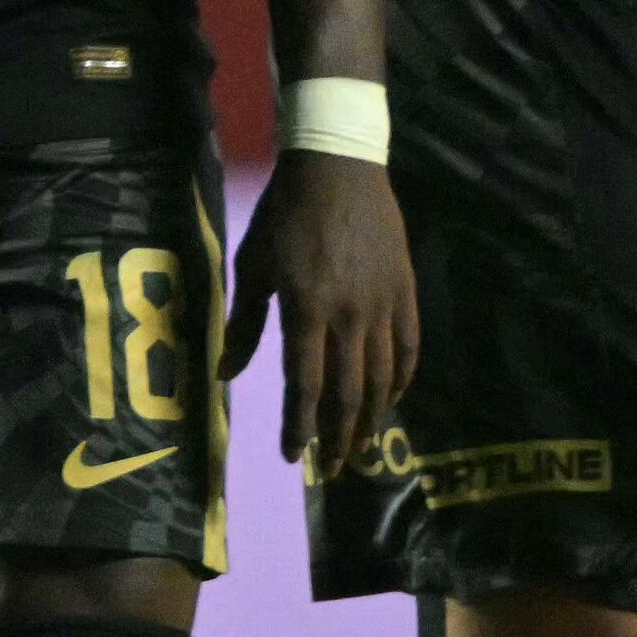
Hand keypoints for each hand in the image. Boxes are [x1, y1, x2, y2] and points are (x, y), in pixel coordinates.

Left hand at [226, 147, 419, 473]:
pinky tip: (392, 400)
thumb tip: (227, 374)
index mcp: (305, 310)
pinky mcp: (406, 291)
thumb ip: (244, 325)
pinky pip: (409, 348)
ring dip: (370, 418)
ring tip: (360, 448)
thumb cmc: (285, 215)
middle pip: (346, 393)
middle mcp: (349, 315)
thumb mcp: (254, 266)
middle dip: (337, 437)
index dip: (299, 427)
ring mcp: (383, 304)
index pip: (303, 386)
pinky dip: (401, 380)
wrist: (338, 166)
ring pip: (382, 378)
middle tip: (331, 470)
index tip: (293, 458)